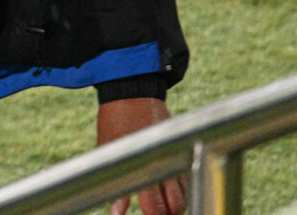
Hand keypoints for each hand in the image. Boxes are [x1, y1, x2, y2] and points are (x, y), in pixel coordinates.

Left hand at [100, 98, 184, 214]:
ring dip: (177, 206)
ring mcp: (177, 158)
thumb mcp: (109, 150)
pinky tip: (172, 194)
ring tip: (165, 209)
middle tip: (158, 214)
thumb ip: (117, 182)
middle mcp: (166, 165)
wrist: (133, 92)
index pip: (154, 206)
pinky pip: (188, 180)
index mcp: (144, 167)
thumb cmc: (115, 121)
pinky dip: (183, 191)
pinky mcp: (182, 150)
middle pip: (177, 206)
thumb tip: (116, 212)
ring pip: (186, 195)